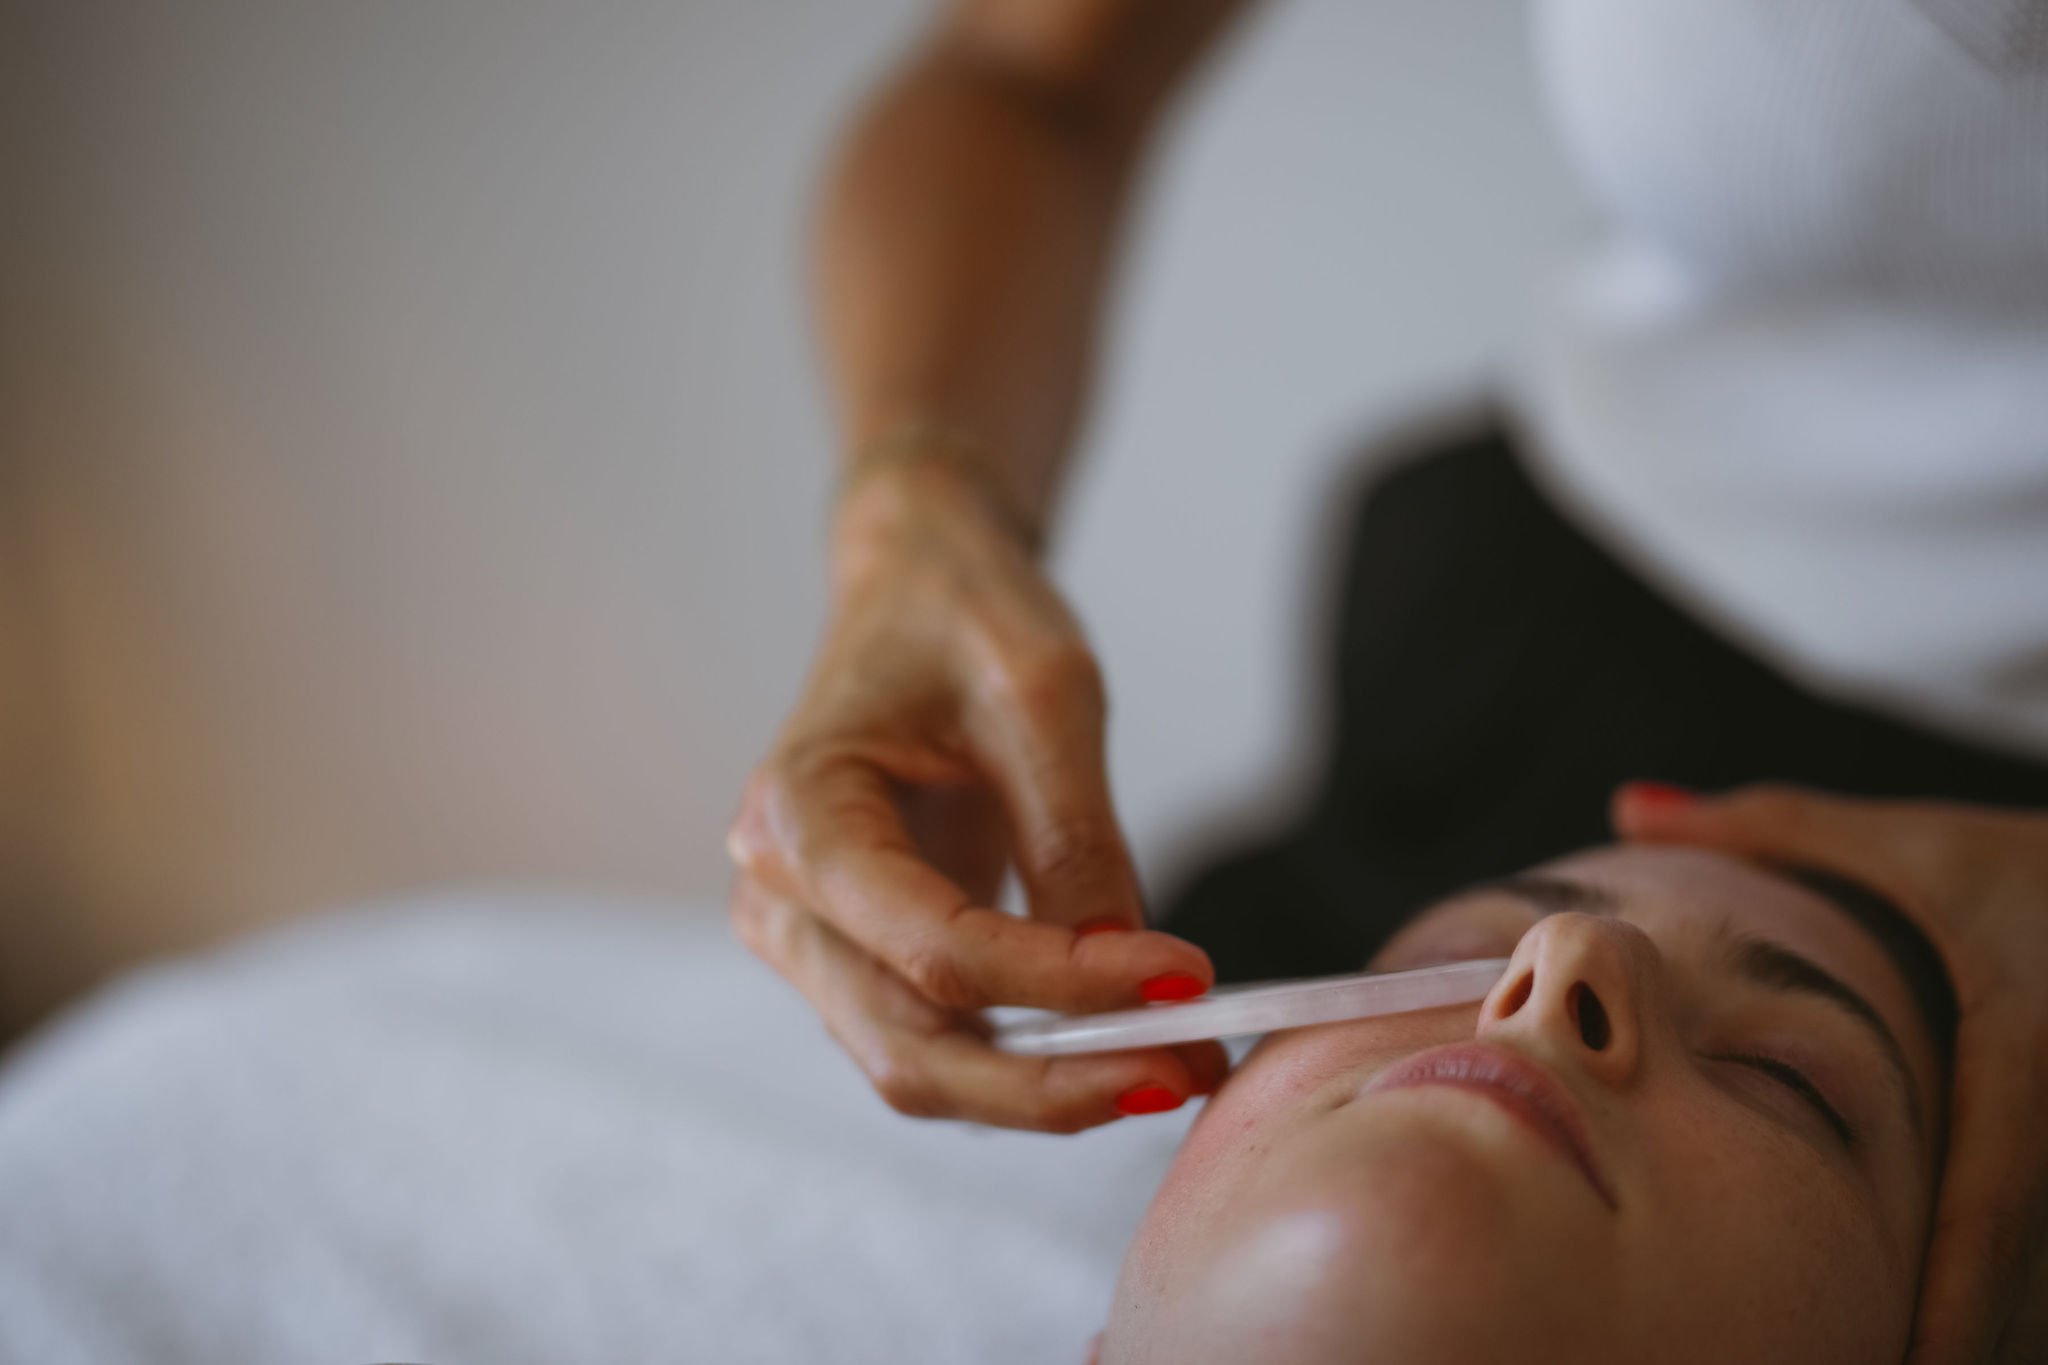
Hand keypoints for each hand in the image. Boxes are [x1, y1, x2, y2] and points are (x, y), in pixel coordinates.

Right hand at [728, 456, 1222, 1132]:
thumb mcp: (1044, 694)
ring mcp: (811, 936)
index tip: (1184, 978)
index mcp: (799, 813)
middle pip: (912, 1047)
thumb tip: (1130, 972)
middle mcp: (779, 894)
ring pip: (922, 1067)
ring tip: (1176, 1063)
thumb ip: (1076, 836)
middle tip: (1185, 1068)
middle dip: (1052, 1082)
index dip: (1062, 982)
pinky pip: (940, 1040)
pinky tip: (1123, 1041)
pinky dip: (1030, 1061)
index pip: (935, 945)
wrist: (915, 587)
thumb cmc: (960, 614)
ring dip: (1047, 1088)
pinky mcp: (860, 955)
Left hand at [1613, 782, 2047, 1363]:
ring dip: (1997, 1333)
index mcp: (2023, 1059)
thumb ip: (1772, 827)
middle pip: (2032, 1278)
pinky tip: (1970, 1343)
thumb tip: (1628, 800)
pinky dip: (2017, 1304)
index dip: (1952, 1306)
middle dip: (1969, 1344)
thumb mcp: (1910, 843)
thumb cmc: (2024, 862)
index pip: (1988, 1211)